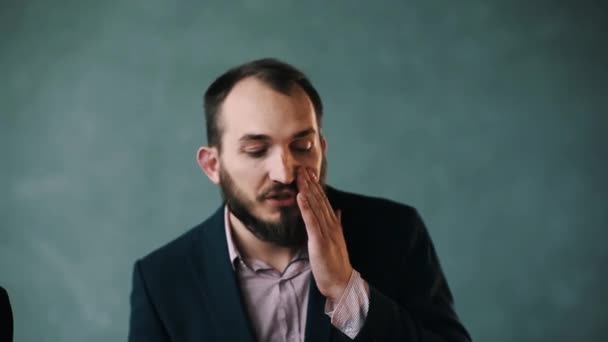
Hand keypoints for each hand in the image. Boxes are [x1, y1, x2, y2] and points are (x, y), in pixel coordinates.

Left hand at [296, 167, 352, 302]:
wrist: (340, 281)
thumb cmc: (336, 262)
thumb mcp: (336, 240)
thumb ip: (336, 223)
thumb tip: (337, 210)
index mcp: (333, 223)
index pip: (323, 200)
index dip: (316, 185)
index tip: (308, 171)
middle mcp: (330, 224)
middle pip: (319, 199)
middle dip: (310, 182)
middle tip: (302, 166)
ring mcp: (326, 231)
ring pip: (315, 206)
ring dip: (308, 189)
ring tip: (300, 175)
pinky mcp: (319, 240)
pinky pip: (311, 221)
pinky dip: (306, 207)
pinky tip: (301, 196)